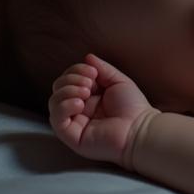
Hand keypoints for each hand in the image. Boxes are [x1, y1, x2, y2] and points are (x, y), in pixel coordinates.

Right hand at [49, 53, 155, 168]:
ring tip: (86, 92)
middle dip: (71, 79)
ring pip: (54, 102)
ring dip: (68, 91)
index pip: (70, 79)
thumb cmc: (132, 107)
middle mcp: (79, 108)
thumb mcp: (117, 81)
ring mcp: (74, 122)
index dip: (76, 71)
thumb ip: (102, 69)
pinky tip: (80, 104)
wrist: (138, 129)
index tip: (93, 72)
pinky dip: (64, 106)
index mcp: (89, 96)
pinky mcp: (71, 136)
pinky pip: (56, 119)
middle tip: (89, 83)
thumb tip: (87, 57)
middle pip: (59, 88)